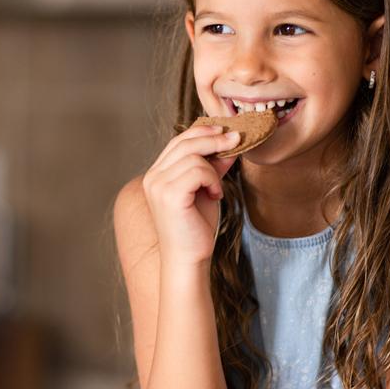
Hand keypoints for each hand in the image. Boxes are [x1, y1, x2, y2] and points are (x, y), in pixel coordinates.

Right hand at [142, 123, 240, 264]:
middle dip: (214, 138)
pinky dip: (212, 180)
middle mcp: (153, 177)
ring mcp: (158, 185)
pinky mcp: (169, 194)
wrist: (189, 258)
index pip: (178, 141)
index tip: (225, 130)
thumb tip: (230, 144)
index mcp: (157, 174)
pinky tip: (214, 196)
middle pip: (185, 142)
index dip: (202, 132)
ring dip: (213, 171)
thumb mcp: (208, 189)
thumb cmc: (196, 228)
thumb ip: (214, 167)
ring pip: (194, 157)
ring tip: (216, 190)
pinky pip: (198, 171)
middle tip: (237, 139)